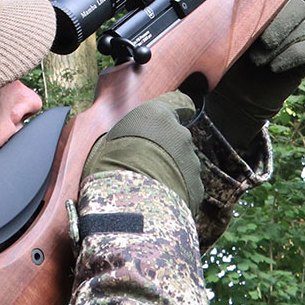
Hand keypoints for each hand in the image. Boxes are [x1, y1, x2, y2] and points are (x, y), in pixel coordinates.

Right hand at [83, 92, 204, 208]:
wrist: (127, 201)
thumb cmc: (109, 165)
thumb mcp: (109, 139)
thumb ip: (129, 134)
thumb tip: (127, 140)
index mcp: (158, 116)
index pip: (179, 102)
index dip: (179, 109)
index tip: (182, 112)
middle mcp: (180, 134)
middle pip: (177, 138)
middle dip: (166, 149)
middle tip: (144, 164)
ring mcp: (192, 161)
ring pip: (183, 164)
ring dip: (171, 171)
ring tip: (148, 186)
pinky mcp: (196, 187)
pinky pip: (187, 187)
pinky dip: (176, 192)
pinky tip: (158, 200)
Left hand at [204, 0, 304, 146]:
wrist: (230, 97)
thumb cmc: (223, 62)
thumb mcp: (221, 35)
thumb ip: (231, 13)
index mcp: (264, 5)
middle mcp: (284, 17)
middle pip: (298, 4)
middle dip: (281, 20)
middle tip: (261, 40)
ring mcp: (295, 36)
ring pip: (304, 27)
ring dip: (280, 43)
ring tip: (257, 60)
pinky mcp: (303, 57)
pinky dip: (291, 55)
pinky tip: (273, 67)